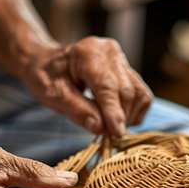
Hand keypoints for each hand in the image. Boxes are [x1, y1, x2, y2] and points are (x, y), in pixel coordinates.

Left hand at [23, 36, 152, 136]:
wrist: (48, 62)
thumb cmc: (46, 77)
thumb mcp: (53, 95)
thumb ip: (76, 110)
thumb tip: (100, 128)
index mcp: (88, 53)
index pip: (108, 87)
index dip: (114, 113)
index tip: (117, 134)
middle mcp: (110, 52)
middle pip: (127, 91)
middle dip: (121, 118)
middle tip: (108, 136)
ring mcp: (122, 60)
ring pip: (139, 94)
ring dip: (130, 116)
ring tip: (111, 127)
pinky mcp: (128, 71)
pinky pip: (142, 95)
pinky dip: (134, 112)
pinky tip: (118, 118)